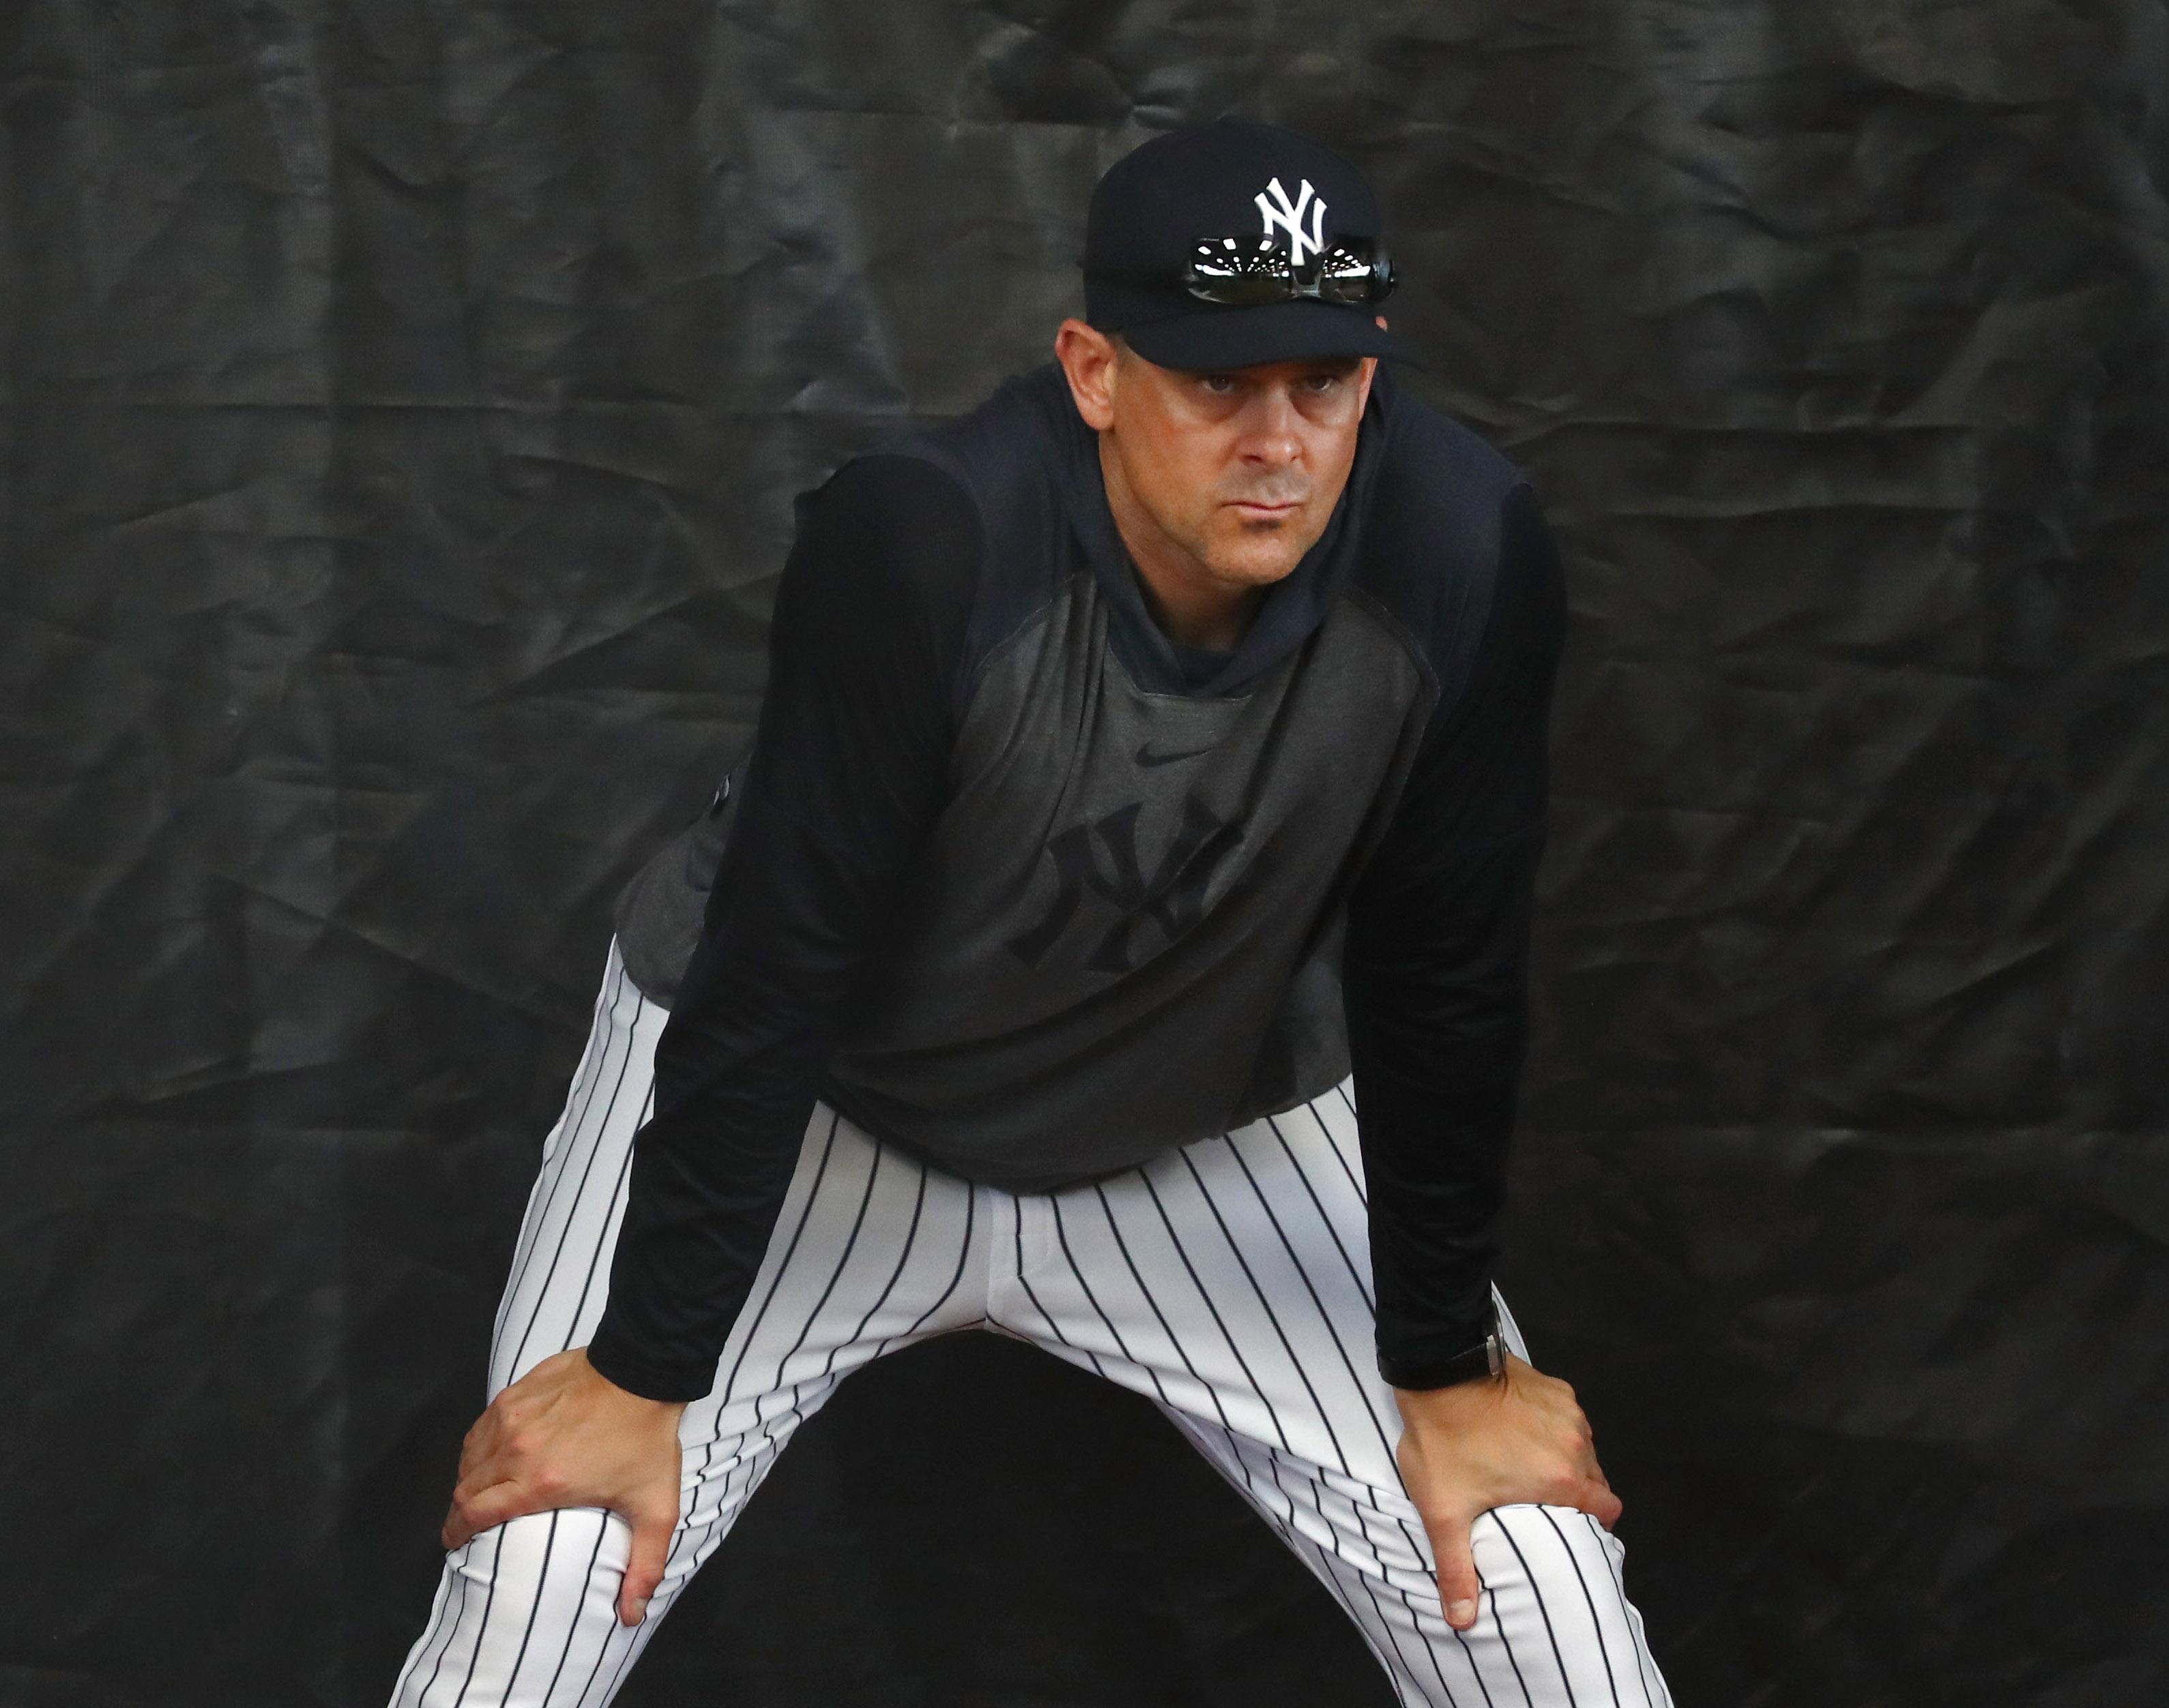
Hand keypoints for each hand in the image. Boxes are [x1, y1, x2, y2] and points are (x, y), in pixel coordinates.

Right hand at [442, 1347, 687, 1625]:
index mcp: (541, 1482)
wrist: (644, 1370)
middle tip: (466, 1523)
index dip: (457, 1533)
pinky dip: (479, 1447)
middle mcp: (517, 1451)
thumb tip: (631, 1615)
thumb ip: (644, 1565)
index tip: (454, 1543)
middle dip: (460, 1511)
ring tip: (477, 1492)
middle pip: (465, 1488)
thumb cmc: (646, 1438)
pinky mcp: (515, 1394)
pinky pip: (481, 1427)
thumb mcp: (655, 1508)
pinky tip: (491, 1455)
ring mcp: (512, 1418)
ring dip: (468, 1478)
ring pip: (468, 1457)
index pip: (475, 1514)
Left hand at [1393, 1354, 1620, 1631]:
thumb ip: (1457, 1569)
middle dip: (1576, 1494)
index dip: (1596, 1523)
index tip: (1574, 1531)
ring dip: (1564, 1460)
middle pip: (1596, 1480)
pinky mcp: (1554, 1388)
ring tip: (1529, 1469)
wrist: (1439, 1369)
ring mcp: (1567, 1412)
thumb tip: (1462, 1621)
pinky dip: (1553, 1429)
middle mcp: (1575, 1445)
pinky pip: (1567, 1418)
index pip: (1607, 1509)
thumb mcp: (1445, 1512)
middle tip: (1543, 1504)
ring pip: (1583, 1448)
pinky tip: (1523, 1434)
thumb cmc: (1443, 1440)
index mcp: (1561, 1480)